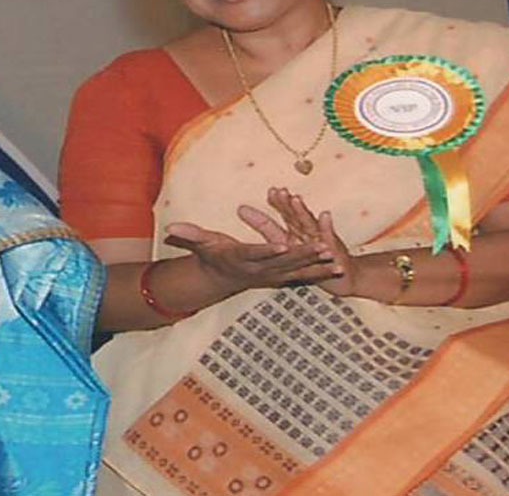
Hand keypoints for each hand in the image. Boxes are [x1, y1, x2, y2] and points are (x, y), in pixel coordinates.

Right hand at [164, 191, 339, 292]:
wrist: (218, 279)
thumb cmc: (211, 255)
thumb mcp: (199, 243)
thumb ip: (188, 234)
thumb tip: (170, 228)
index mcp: (240, 257)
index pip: (256, 253)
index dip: (269, 249)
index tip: (283, 244)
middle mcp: (259, 269)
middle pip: (284, 262)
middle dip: (304, 255)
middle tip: (323, 247)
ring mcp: (272, 276)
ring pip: (297, 271)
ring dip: (317, 266)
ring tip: (336, 259)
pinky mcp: (281, 278)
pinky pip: (303, 276)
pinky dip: (320, 272)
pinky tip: (338, 267)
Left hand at [266, 188, 360, 296]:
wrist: (344, 275)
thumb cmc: (311, 259)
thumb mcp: (285, 243)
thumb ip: (266, 226)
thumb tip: (243, 211)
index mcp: (293, 233)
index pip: (283, 215)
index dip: (277, 203)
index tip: (270, 190)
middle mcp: (306, 234)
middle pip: (294, 216)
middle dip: (286, 203)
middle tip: (278, 191)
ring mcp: (320, 240)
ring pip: (308, 224)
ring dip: (302, 211)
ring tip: (295, 199)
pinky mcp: (333, 250)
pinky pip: (328, 238)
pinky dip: (326, 227)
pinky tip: (325, 215)